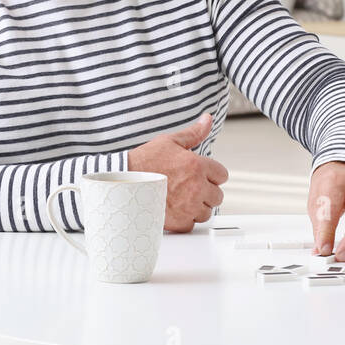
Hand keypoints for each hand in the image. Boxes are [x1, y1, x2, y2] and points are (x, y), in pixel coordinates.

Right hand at [128, 112, 227, 232]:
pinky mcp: (179, 221)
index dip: (211, 175)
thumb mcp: (169, 141)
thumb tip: (207, 120)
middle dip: (206, 192)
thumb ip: (193, 133)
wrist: (123, 182)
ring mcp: (189, 206)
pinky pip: (192, 224)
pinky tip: (175, 210)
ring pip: (206, 212)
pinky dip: (185, 220)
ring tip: (181, 199)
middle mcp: (197, 187)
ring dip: (197, 207)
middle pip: (217, 196)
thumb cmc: (143, 161)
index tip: (200, 176)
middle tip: (189, 188)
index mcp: (198, 166)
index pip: (222, 175)